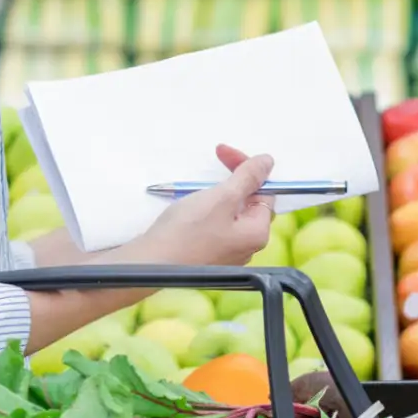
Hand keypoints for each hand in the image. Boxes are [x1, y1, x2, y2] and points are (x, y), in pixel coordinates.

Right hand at [139, 146, 274, 265]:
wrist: (150, 264)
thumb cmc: (187, 232)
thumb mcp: (222, 197)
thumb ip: (248, 178)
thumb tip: (268, 162)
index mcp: (257, 233)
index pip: (264, 191)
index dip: (246, 168)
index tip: (224, 153)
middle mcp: (246, 247)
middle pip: (248, 202)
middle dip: (233, 179)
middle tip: (214, 162)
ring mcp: (226, 253)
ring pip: (230, 213)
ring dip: (217, 193)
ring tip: (198, 188)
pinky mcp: (206, 254)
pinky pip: (214, 225)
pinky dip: (206, 209)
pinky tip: (191, 206)